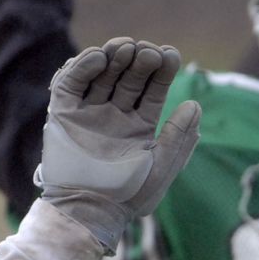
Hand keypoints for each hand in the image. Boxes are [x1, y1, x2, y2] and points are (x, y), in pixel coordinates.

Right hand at [38, 38, 201, 251]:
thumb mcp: (162, 166)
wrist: (91, 212)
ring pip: (101, 75)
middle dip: (139, 61)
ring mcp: (89, 113)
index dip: (162, 71)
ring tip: (126, 47)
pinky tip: (99, 57)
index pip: (153, 90)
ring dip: (113, 57)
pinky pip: (71, 84)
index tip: (171, 55)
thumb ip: (179, 136)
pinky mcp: (63, 114)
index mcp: (139, 126)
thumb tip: (195, 104)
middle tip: (148, 52)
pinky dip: (82, 67)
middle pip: (128, 77)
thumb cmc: (130, 195)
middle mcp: (114, 116)